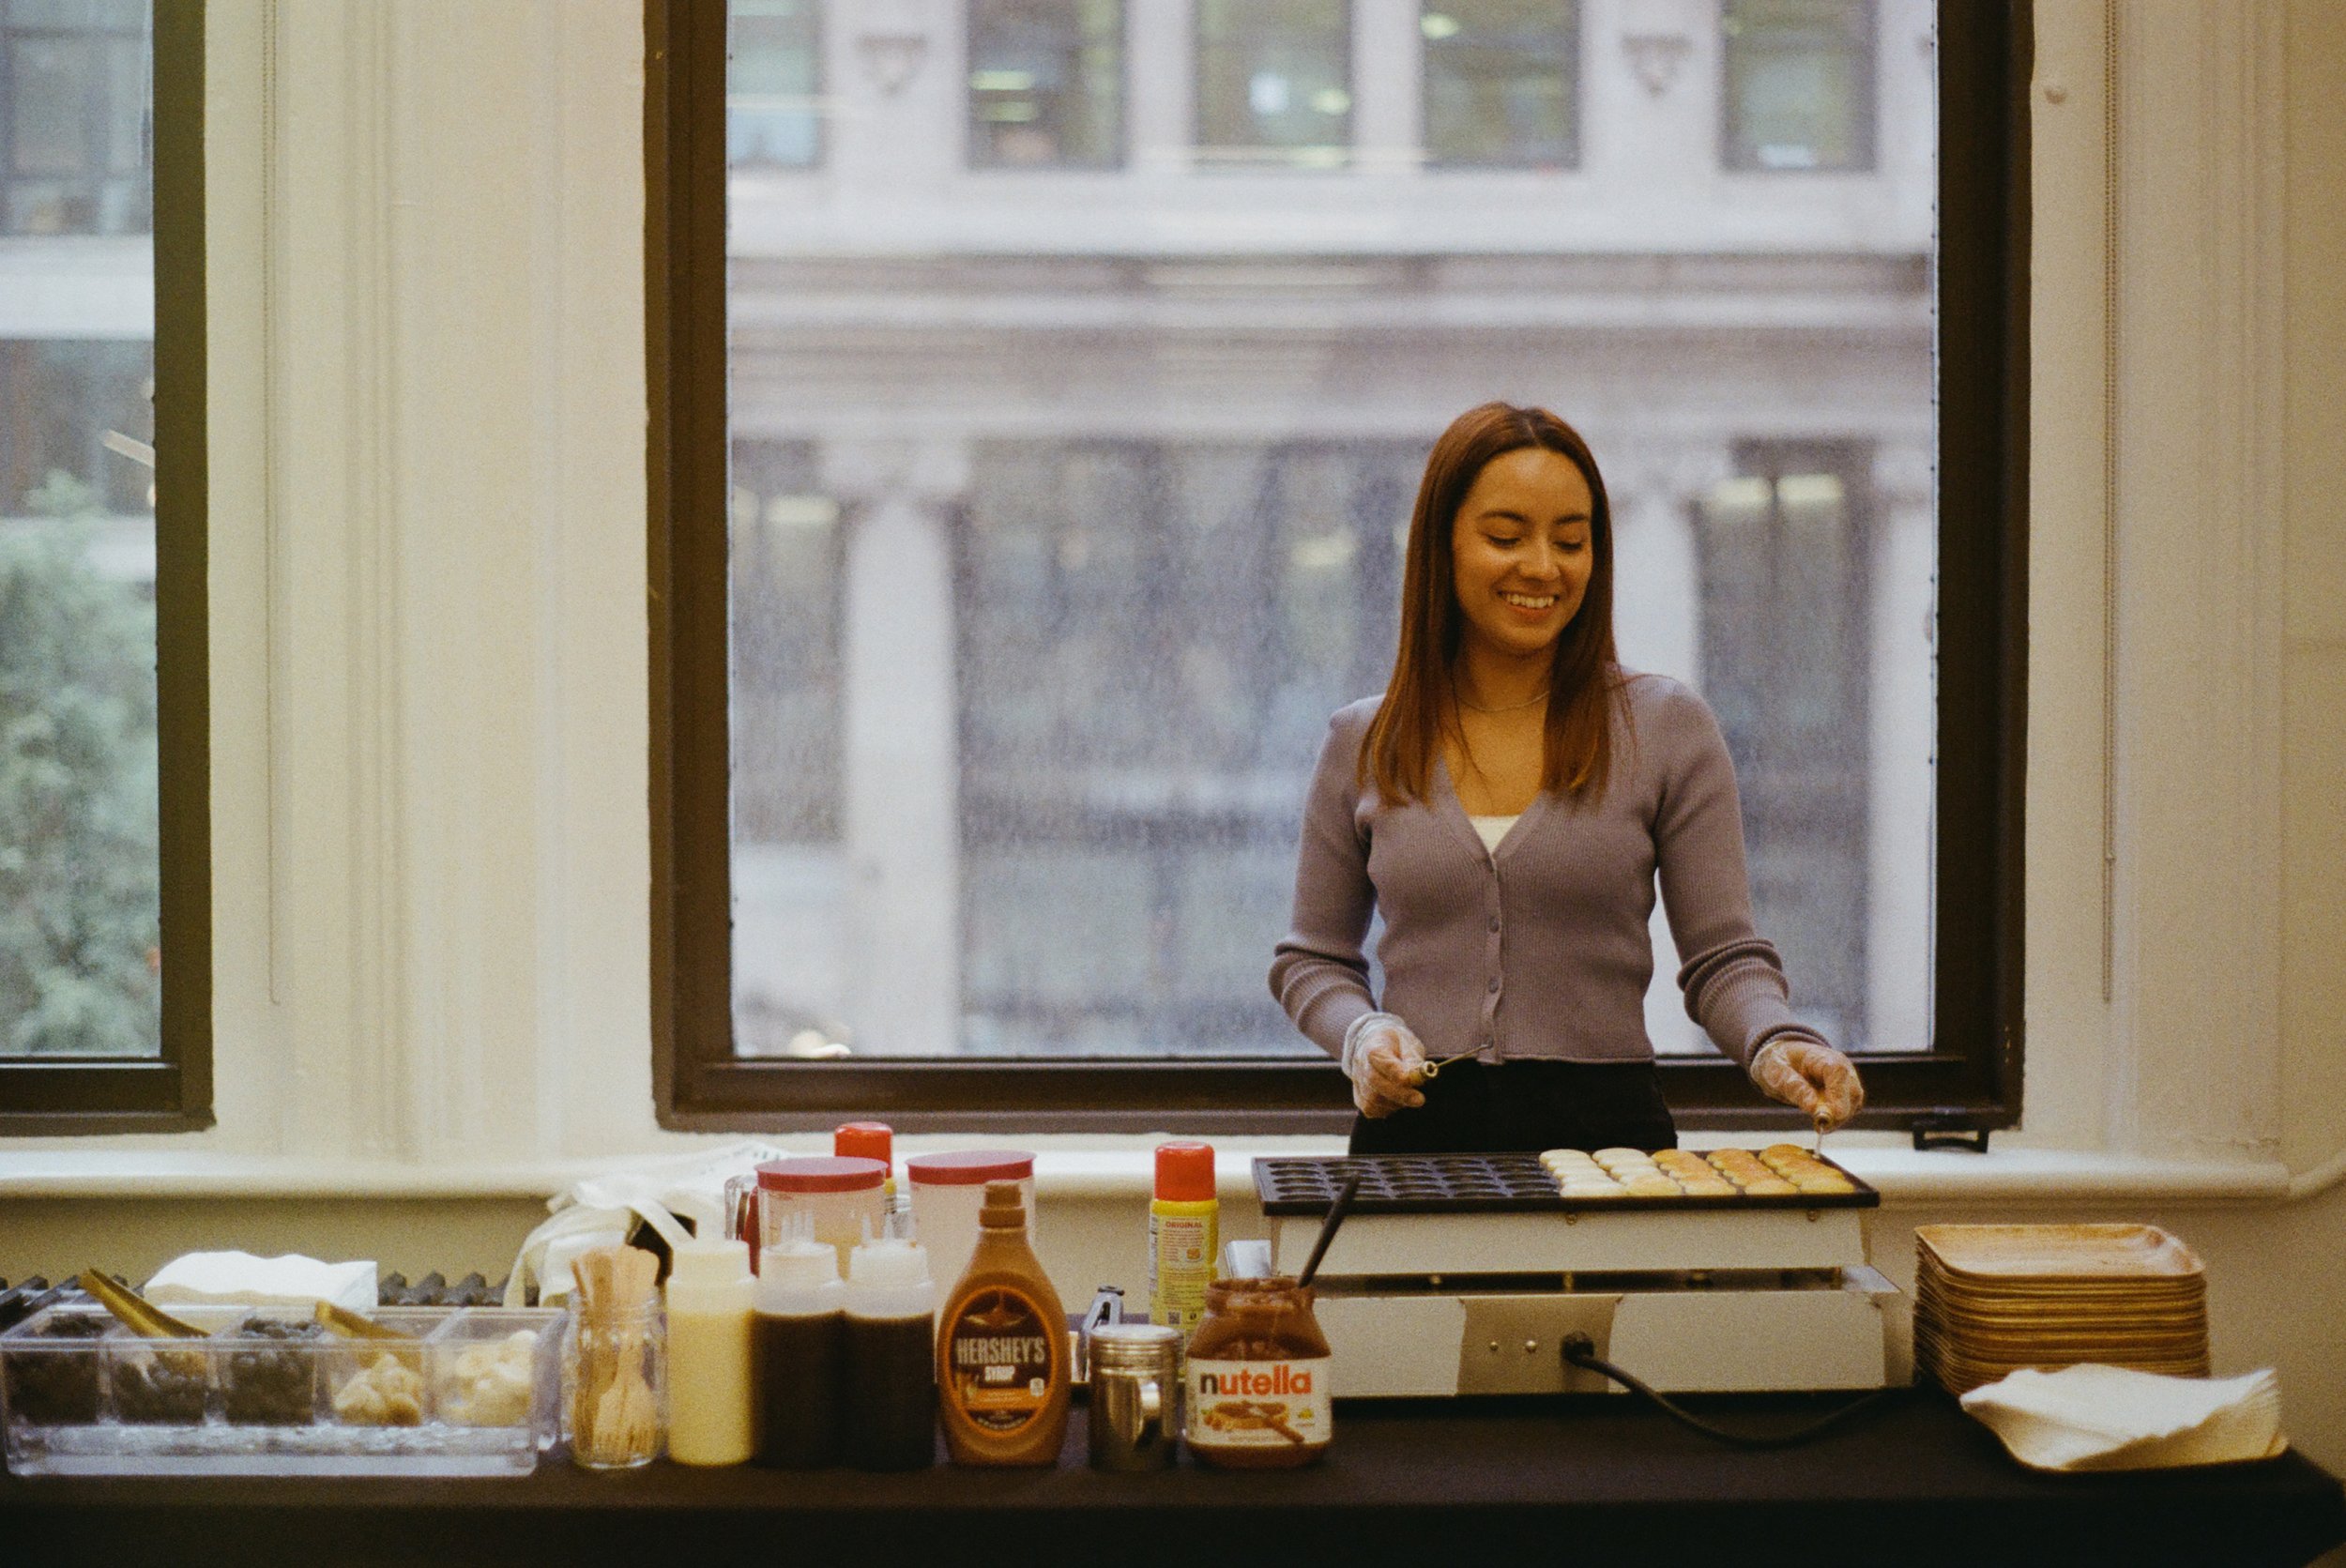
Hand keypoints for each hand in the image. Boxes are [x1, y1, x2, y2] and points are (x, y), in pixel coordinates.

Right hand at [1350, 1018, 1428, 1118]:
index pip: (1379, 1059)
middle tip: (1419, 1099)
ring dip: (1395, 1102)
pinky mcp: (1359, 1097)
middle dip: (1399, 1094)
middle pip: (1374, 1082)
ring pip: (1372, 1099)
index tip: (1409, 1080)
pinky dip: (1387, 1110)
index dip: (1395, 1071)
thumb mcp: (1408, 1044)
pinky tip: (1397, 1102)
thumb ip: (1413, 1060)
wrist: (1374, 1045)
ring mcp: (1357, 1081)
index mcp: (1373, 1046)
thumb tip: (1419, 1076)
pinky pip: (1371, 1110)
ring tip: (1410, 1097)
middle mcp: (1361, 1064)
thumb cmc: (1396, 1045)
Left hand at [1750, 1038, 1864, 1131]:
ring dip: (1837, 1118)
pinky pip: (1849, 1109)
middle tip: (1819, 1126)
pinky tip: (1821, 1121)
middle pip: (1852, 1091)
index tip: (1833, 1115)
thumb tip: (1813, 1107)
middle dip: (1838, 1112)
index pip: (1839, 1073)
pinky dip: (1837, 1119)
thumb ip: (1793, 1087)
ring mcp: (1847, 1080)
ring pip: (1853, 1103)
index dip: (1839, 1094)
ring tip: (1817, 1124)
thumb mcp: (1776, 1072)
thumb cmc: (1779, 1064)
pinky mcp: (1847, 1093)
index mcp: (1823, 1057)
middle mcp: (1841, 1067)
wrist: (1783, 1061)